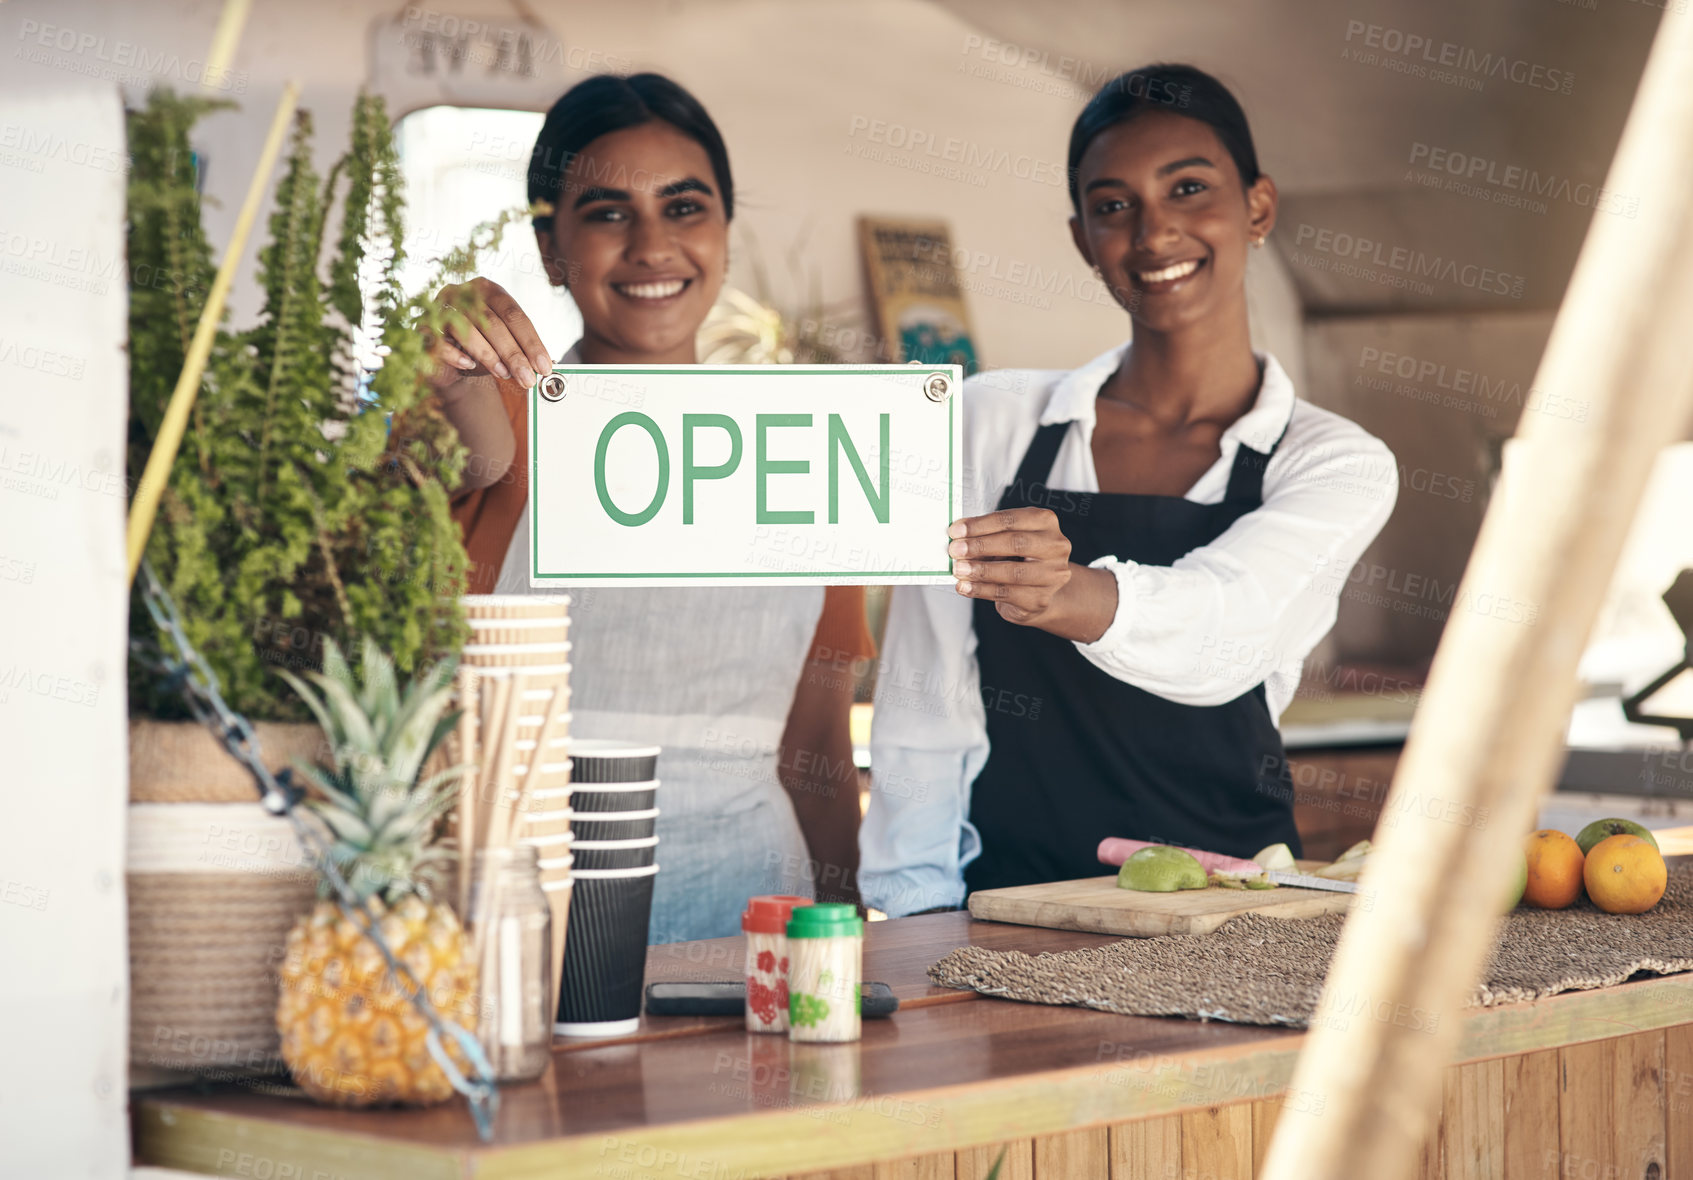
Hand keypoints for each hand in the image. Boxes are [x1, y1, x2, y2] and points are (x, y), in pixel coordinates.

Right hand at [424, 277, 552, 390]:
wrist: (451, 364)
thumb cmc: (482, 350)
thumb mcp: (507, 348)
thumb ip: (525, 353)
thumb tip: (549, 366)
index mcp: (488, 290)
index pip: (514, 314)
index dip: (531, 342)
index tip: (544, 366)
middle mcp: (462, 292)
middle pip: (493, 322)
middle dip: (514, 354)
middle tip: (528, 377)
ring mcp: (439, 307)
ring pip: (466, 329)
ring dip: (488, 355)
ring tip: (504, 374)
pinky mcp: (421, 327)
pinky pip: (438, 340)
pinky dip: (456, 354)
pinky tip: (469, 366)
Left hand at [948, 508, 1115, 641]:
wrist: (1037, 590)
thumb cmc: (1018, 558)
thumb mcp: (1006, 539)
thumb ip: (987, 536)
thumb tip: (958, 539)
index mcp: (1045, 522)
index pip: (1011, 520)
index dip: (981, 525)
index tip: (956, 530)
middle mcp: (1056, 546)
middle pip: (1016, 543)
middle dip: (980, 546)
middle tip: (955, 550)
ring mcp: (1052, 575)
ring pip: (1012, 572)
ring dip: (980, 570)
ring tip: (958, 569)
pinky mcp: (1040, 599)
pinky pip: (1007, 594)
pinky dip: (981, 590)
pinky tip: (965, 587)